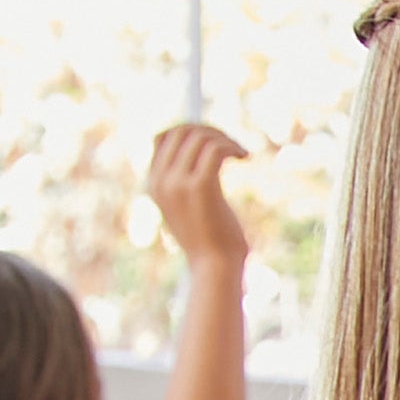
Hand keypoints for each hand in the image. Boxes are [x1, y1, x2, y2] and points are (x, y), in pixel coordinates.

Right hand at [146, 122, 250, 266]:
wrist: (215, 268)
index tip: (216, 143)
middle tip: (233, 146)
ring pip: (200, 137)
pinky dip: (232, 147)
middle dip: (210, 131)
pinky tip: (245, 158)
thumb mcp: (189, 209)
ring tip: (241, 153)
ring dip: (225, 139)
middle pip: (181, 131)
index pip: (163, 137)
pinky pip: (215, 149)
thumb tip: (202, 160)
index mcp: (153, 184)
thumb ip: (186, 185)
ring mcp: (178, 183)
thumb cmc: (210, 242)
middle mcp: (160, 180)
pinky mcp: (200, 187)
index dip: (191, 132)